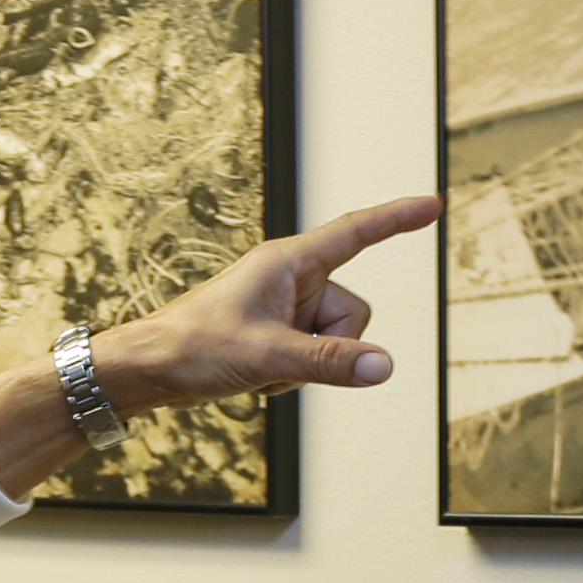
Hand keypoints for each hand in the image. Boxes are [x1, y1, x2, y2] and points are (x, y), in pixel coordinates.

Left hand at [0, 193, 439, 496]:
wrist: (148, 371)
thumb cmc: (192, 349)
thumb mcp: (267, 358)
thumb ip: (329, 362)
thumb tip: (384, 366)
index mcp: (288, 262)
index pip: (356, 232)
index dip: (397, 219)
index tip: (434, 205)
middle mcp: (292, 279)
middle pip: (354, 313)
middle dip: (330, 346)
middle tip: (278, 358)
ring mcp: (287, 307)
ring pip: (338, 341)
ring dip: (307, 365)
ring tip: (260, 368)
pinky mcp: (280, 333)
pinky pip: (316, 357)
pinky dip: (294, 375)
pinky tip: (257, 377)